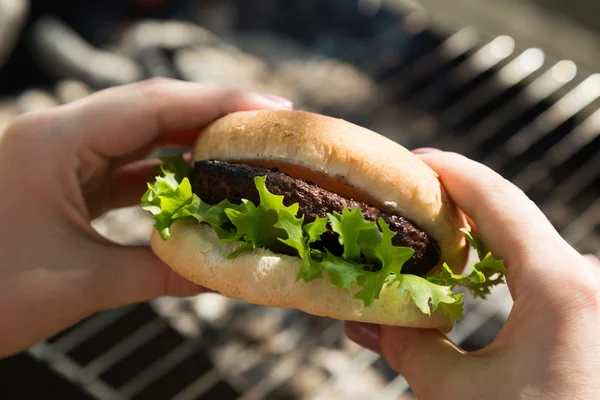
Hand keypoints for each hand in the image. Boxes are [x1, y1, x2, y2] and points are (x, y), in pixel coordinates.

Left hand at [0, 78, 292, 356]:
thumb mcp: (79, 283)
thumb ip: (160, 273)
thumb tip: (229, 275)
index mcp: (54, 141)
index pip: (151, 104)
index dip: (218, 104)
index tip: (271, 113)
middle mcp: (58, 135)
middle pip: (151, 111)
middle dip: (212, 119)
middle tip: (267, 132)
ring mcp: (60, 157)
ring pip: (139, 138)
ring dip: (190, 147)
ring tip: (243, 157)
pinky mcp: (64, 181)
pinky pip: (125, 168)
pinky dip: (164, 177)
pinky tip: (198, 188)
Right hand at [345, 150, 599, 398]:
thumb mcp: (459, 395)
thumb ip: (409, 347)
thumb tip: (360, 317)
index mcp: (563, 286)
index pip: (496, 198)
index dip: (450, 170)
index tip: (412, 159)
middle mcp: (592, 278)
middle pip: (513, 217)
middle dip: (457, 206)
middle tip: (406, 204)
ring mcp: (599, 294)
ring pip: (530, 246)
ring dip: (480, 240)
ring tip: (430, 240)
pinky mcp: (597, 313)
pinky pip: (547, 271)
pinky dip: (505, 265)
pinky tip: (474, 277)